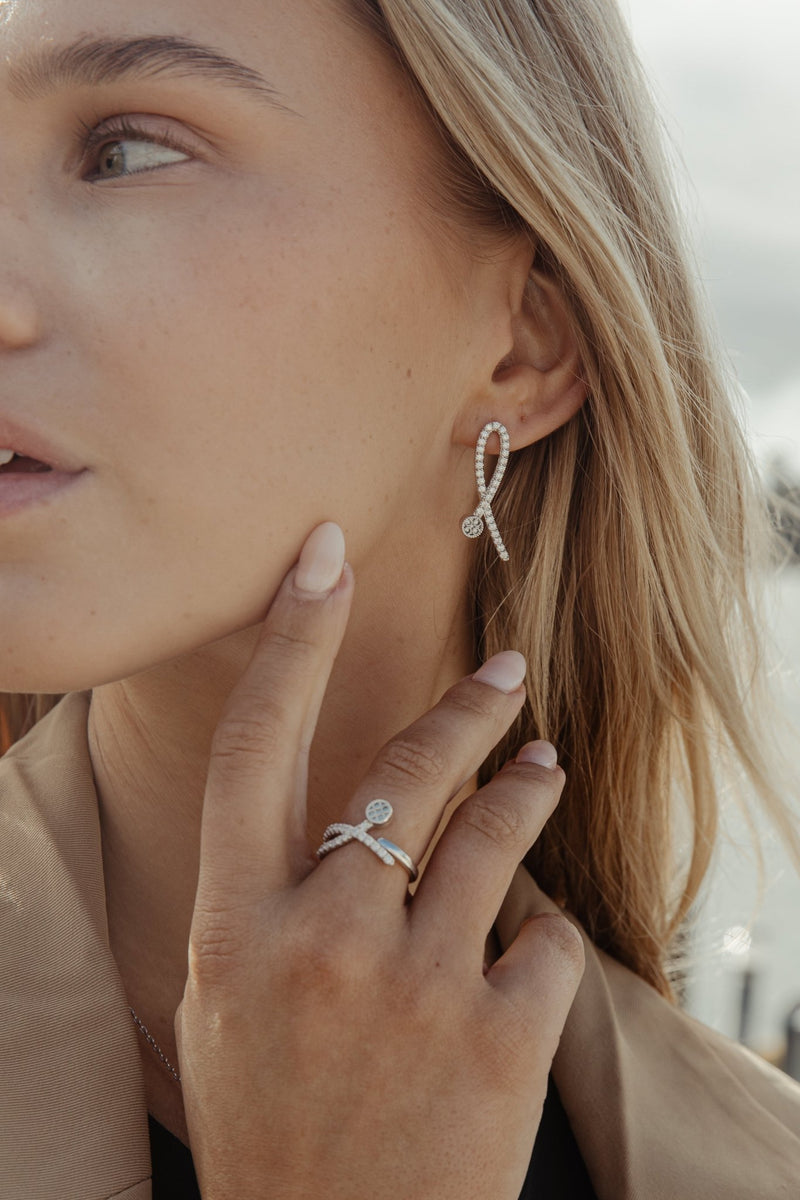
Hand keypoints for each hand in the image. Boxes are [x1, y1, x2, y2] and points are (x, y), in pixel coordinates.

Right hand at [174, 521, 584, 1199]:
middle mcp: (322, 940)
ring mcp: (415, 988)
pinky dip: (540, 932)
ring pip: (494, 834)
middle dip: (465, 708)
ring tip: (545, 764)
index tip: (321, 557)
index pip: (257, 745)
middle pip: (403, 770)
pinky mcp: (499, 1040)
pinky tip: (531, 938)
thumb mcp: (223, 1009)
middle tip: (506, 671)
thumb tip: (328, 817)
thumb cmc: (271, 1131)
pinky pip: (543, 941)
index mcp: (235, 928)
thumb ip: (263, 903)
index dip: (291, 640)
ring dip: (527, 788)